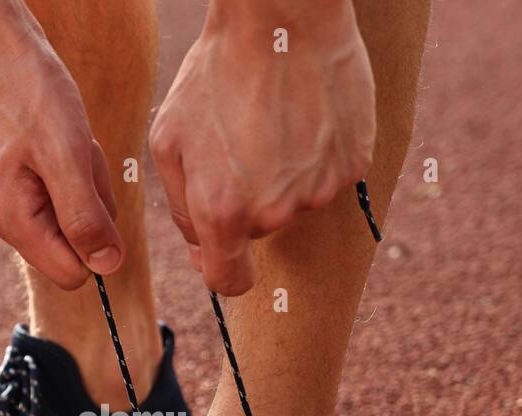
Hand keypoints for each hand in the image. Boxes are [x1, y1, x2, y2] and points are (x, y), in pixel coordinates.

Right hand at [0, 0, 121, 288]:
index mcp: (12, 220)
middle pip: (73, 240)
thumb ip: (86, 217)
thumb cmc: (27, 88)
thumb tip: (107, 267)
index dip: (97, 241)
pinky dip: (69, 159)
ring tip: (64, 134)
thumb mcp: (68, 154)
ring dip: (82, 175)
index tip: (94, 191)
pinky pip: (57, 184)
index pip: (73, 273)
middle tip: (77, 153)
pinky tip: (55, 129)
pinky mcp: (10, 175)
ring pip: (68, 209)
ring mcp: (3, 196)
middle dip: (90, 202)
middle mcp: (2, 217)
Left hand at [149, 1, 375, 295]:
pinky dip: (315, 156)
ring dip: (281, 175)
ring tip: (272, 121)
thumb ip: (182, 207)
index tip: (217, 249)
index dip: (219, 267)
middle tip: (240, 143)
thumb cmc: (215, 73)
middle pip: (257, 232)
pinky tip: (303, 116)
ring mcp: (318, 190)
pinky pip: (327, 177)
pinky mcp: (352, 166)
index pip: (228, 282)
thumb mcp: (169, 140)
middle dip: (244, 202)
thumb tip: (202, 247)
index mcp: (223, 211)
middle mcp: (274, 211)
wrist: (282, 17)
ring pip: (293, 203)